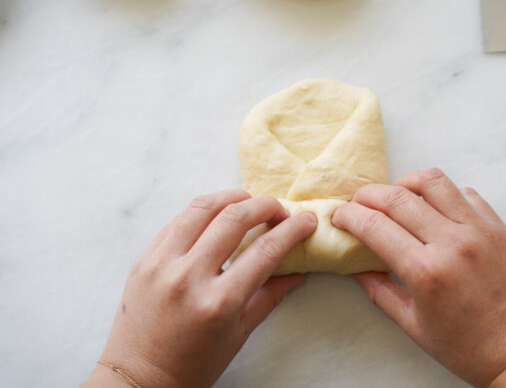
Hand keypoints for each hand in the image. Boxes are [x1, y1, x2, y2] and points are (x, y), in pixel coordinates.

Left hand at [82, 190, 316, 387]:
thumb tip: (297, 271)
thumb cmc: (192, 365)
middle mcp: (188, 277)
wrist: (136, 379)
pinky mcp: (144, 259)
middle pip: (234, 218)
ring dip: (231, 197)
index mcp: (218, 302)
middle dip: (265, 205)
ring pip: (202, 208)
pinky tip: (216, 218)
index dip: (292, 230)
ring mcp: (161, 264)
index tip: (307, 220)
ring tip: (248, 202)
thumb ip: (269, 297)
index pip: (265, 251)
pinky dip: (202, 213)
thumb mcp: (238, 335)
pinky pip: (177, 221)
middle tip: (279, 209)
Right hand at [333, 168, 505, 387]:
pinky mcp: (499, 227)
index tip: (339, 216)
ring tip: (395, 194)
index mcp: (426, 272)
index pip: (375, 226)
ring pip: (433, 181)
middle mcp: (452, 243)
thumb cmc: (467, 347)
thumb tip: (358, 265)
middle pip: (397, 197)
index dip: (349, 216)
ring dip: (405, 182)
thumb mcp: (412, 326)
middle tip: (357, 202)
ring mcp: (479, 231)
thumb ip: (379, 291)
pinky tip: (434, 208)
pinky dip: (442, 193)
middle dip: (367, 195)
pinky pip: (465, 193)